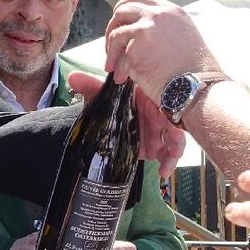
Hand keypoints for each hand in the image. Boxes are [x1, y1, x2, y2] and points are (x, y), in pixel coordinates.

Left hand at [69, 72, 185, 177]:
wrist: (106, 123)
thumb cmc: (110, 104)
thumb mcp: (100, 95)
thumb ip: (90, 86)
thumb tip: (73, 77)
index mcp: (148, 96)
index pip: (162, 98)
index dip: (166, 106)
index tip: (163, 114)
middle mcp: (157, 112)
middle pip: (172, 120)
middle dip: (173, 131)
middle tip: (171, 139)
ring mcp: (159, 130)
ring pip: (175, 138)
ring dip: (174, 148)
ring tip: (168, 159)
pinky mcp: (157, 146)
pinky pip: (169, 153)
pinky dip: (169, 163)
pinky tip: (163, 172)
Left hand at [103, 0, 220, 103]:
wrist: (197, 86)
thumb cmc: (194, 70)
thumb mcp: (184, 35)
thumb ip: (162, 27)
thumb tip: (137, 31)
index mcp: (171, 11)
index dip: (122, 8)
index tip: (118, 22)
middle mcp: (158, 15)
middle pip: (122, 11)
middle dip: (112, 28)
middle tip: (111, 46)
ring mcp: (145, 29)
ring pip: (115, 34)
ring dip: (112, 52)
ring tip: (114, 67)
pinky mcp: (135, 48)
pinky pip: (119, 56)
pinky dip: (119, 68)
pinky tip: (123, 78)